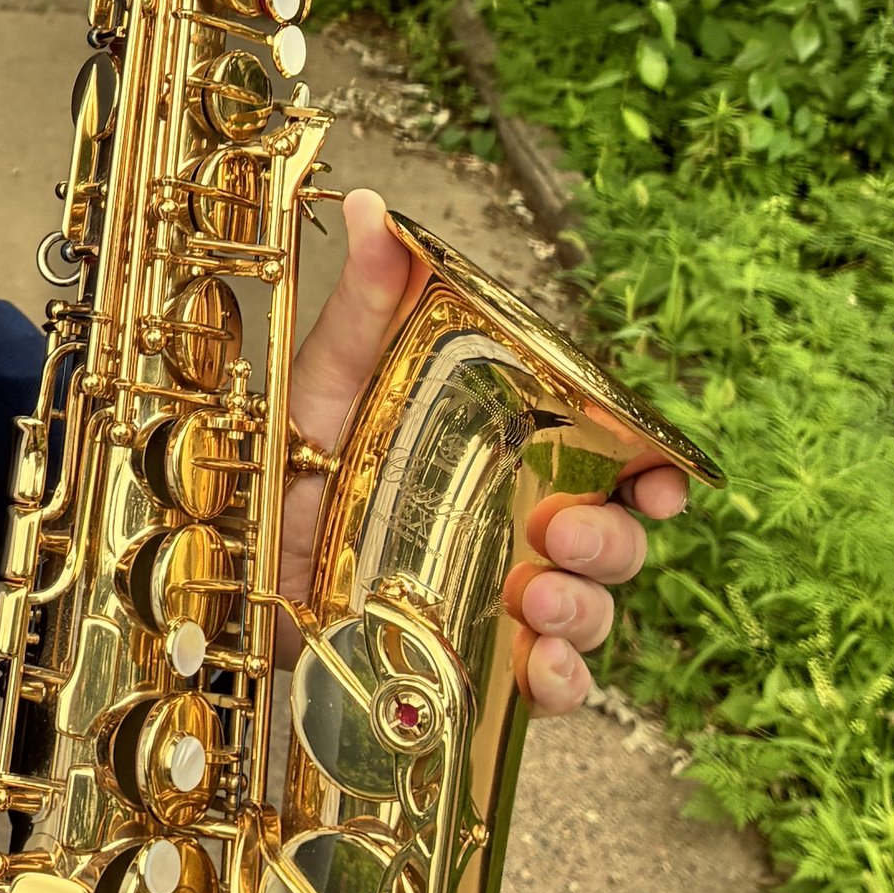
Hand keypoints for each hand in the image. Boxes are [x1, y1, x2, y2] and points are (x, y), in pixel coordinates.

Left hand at [278, 188, 689, 716]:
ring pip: (592, 614)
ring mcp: (502, 601)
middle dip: (613, 543)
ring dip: (586, 611)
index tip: (661, 482)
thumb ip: (366, 303)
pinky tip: (538, 669)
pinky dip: (560, 684)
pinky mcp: (472, 665)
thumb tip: (372, 205)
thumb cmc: (288, 463)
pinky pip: (548, 687)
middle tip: (563, 536)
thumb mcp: (326, 380)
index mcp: (511, 457)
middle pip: (617, 542)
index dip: (657, 474)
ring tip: (539, 599)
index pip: (616, 464)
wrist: (232, 565)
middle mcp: (521, 530)